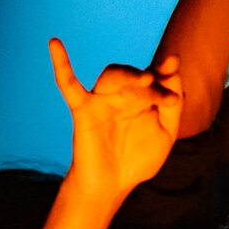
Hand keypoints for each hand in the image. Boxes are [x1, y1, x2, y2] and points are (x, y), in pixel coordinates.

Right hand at [49, 43, 183, 202]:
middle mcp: (121, 95)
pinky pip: (68, 85)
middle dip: (153, 83)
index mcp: (141, 98)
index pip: (153, 75)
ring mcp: (101, 101)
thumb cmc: (137, 159)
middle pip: (134, 76)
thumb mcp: (165, 133)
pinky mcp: (82, 111)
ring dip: (130, 75)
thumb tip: (174, 73)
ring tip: (147, 79)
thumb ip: (173, 106)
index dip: (165, 69)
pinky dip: (60, 64)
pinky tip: (55, 43)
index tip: (173, 63)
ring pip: (111, 75)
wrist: (113, 186)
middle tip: (168, 98)